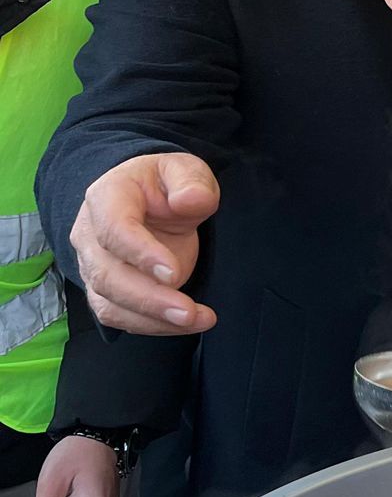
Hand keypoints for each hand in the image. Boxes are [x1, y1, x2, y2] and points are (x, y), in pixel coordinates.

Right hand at [70, 152, 219, 333]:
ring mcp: (93, 264)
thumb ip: (191, 182)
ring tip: (196, 319)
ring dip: (152, 318)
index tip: (174, 273)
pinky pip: (118, 316)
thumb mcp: (185, 171)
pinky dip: (151, 325)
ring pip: (109, 301)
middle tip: (189, 311)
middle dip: (149, 298)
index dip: (140, 253)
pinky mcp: (105, 289)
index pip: (113, 228)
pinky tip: (185, 324)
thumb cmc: (167, 184)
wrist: (150, 200)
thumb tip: (191, 200)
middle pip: (108, 274)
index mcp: (107, 196)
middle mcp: (89, 233)